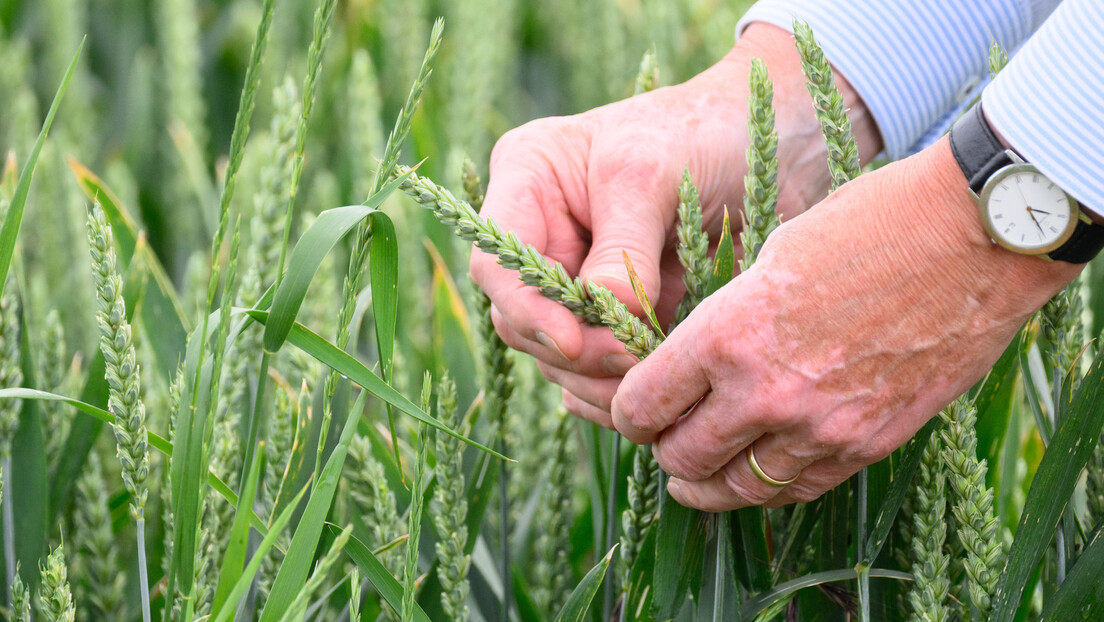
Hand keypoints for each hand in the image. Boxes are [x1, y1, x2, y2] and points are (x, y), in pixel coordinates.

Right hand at [471, 24, 879, 426]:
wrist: (775, 143)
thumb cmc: (701, 131)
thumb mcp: (652, 172)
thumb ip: (622, 248)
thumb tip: (601, 314)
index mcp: (528, 182)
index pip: (499, 262)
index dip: (527, 308)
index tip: (573, 341)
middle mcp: (544, 236)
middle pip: (523, 320)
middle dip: (574, 350)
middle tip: (632, 361)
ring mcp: (580, 280)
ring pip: (560, 355)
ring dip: (600, 379)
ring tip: (653, 382)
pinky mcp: (619, 316)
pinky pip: (600, 370)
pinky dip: (622, 389)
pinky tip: (651, 394)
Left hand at [610, 136, 1082, 510]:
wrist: (972, 237)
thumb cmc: (867, 224)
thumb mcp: (770, 256)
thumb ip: (727, 319)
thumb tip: (694, 360)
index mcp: (727, 334)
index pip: (644, 404)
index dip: (627, 412)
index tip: (630, 408)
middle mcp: (765, 392)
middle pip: (681, 455)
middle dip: (661, 450)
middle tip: (660, 440)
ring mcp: (821, 426)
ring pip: (735, 488)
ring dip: (705, 484)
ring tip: (694, 478)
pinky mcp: (868, 443)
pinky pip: (797, 489)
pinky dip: (765, 487)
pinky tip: (754, 476)